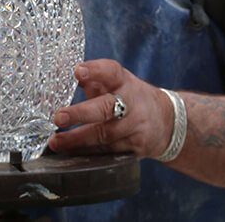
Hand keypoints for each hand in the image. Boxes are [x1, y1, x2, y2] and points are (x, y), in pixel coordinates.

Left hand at [47, 59, 173, 158]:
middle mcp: (131, 103)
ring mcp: (134, 127)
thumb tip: (62, 77)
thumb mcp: (118, 84)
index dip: (95, 70)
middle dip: (81, 113)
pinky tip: (71, 153)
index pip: (111, 72)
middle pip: (107, 107)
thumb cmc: (131, 98)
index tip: (77, 72)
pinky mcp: (135, 147)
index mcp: (124, 82)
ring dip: (77, 139)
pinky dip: (87, 153)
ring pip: (104, 135)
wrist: (167, 121)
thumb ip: (93, 81)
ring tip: (56, 142)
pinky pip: (108, 151)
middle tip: (59, 117)